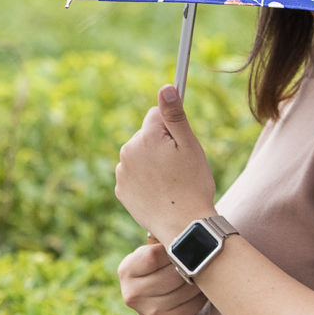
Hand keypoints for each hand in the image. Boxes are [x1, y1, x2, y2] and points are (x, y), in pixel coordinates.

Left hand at [113, 84, 222, 245]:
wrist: (183, 226)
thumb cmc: (192, 184)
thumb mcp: (189, 146)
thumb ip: (174, 115)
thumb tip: (165, 88)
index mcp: (146, 136)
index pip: (156, 115)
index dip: (172, 127)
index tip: (181, 144)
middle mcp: (128, 150)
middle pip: (146, 136)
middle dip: (161, 145)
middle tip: (179, 167)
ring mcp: (121, 171)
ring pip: (140, 156)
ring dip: (152, 163)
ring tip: (170, 182)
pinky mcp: (120, 190)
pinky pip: (133, 175)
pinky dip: (144, 180)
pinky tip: (159, 193)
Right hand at [117, 238, 204, 314]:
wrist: (153, 312)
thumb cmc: (155, 274)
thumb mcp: (147, 258)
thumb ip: (159, 245)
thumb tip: (188, 231)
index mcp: (126, 270)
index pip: (153, 255)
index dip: (173, 248)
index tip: (183, 245)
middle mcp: (133, 293)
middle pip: (173, 274)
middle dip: (190, 266)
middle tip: (199, 259)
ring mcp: (151, 311)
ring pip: (187, 289)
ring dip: (199, 280)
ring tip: (200, 274)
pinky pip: (196, 303)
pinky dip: (201, 295)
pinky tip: (198, 291)